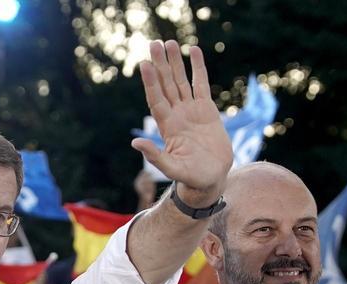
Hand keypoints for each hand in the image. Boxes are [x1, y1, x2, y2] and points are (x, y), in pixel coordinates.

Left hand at [131, 40, 230, 204]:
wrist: (211, 178)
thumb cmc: (191, 177)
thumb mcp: (171, 168)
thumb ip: (155, 156)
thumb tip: (135, 144)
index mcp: (168, 126)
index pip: (157, 99)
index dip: (151, 83)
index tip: (145, 64)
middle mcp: (177, 115)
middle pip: (166, 85)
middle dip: (161, 65)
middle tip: (154, 44)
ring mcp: (191, 111)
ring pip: (181, 81)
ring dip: (175, 62)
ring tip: (169, 42)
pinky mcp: (207, 110)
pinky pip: (201, 84)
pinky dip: (198, 68)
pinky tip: (194, 52)